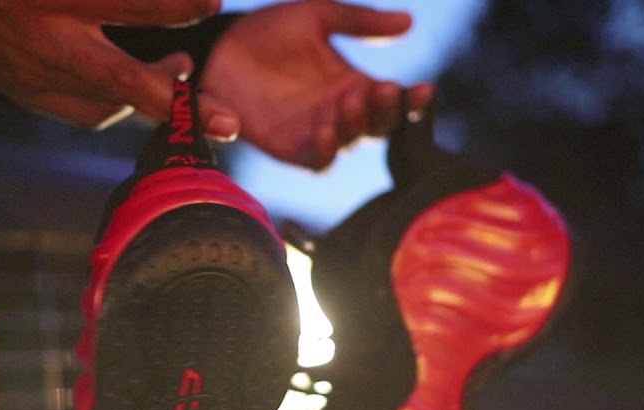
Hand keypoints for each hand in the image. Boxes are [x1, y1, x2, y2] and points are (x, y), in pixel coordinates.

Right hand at [0, 0, 240, 137]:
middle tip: (228, 121)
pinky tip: (132, 87)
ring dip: (151, 97)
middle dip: (180, 103)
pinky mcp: (24, 94)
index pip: (131, 4)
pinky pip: (84, 111)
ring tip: (181, 75)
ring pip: (110, 104)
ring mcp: (33, 75)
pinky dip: (115, 103)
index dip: (176, 6)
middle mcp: (47, 41)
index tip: (209, 3)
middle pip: (126, 81)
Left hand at [201, 0, 433, 169]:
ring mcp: (319, 133)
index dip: (414, 100)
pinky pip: (318, 161)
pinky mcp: (291, 149)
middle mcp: (342, 113)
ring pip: (353, 142)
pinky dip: (326, 151)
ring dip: (357, 125)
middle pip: (380, 125)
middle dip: (387, 110)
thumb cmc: (269, 30)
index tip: (424, 87)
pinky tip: (326, 131)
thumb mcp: (318, 15)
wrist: (219, 47)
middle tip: (385, 88)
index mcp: (355, 83)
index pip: (395, 99)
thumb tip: (409, 21)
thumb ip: (360, 22)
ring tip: (351, 99)